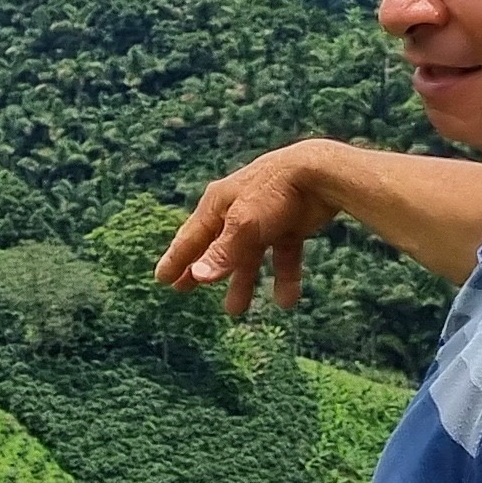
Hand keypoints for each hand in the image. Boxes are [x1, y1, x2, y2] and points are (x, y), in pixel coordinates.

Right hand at [154, 140, 353, 316]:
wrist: (320, 173)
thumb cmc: (274, 191)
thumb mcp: (243, 225)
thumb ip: (222, 253)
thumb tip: (198, 277)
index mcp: (218, 204)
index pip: (190, 237)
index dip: (176, 259)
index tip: (162, 278)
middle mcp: (237, 211)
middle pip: (215, 247)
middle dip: (202, 270)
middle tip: (183, 290)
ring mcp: (264, 219)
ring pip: (249, 256)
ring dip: (242, 282)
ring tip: (235, 310)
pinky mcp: (291, 225)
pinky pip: (283, 256)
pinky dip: (283, 278)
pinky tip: (285, 301)